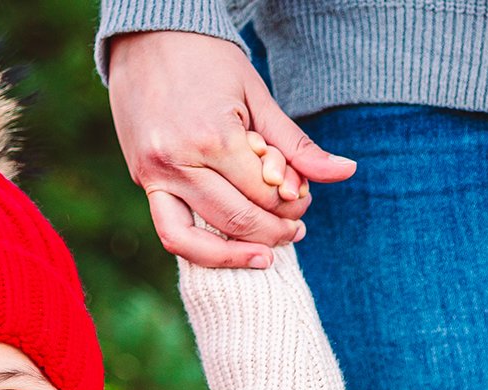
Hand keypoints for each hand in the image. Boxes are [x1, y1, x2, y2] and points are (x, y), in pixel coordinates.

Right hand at [107, 30, 356, 267]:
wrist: (148, 35)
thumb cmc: (208, 60)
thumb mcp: (257, 96)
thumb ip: (296, 143)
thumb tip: (346, 172)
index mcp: (213, 137)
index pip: (265, 194)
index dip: (293, 204)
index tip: (304, 199)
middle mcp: (178, 162)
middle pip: (236, 219)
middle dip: (273, 231)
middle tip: (294, 232)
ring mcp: (153, 175)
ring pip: (193, 241)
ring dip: (234, 255)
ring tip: (263, 256)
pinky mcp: (141, 180)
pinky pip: (168, 230)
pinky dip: (198, 248)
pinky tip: (225, 249)